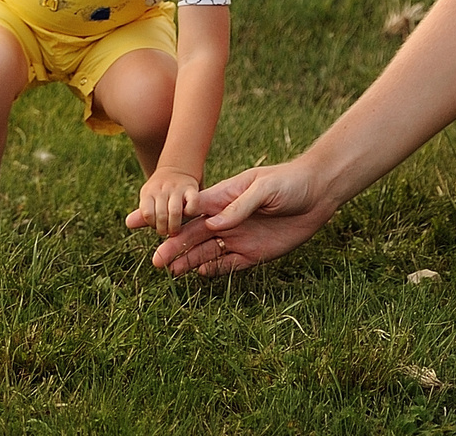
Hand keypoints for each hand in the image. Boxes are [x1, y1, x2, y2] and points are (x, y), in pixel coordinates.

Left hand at [129, 168, 201, 237]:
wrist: (177, 170)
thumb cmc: (160, 193)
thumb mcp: (148, 199)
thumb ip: (141, 214)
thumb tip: (128, 224)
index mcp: (149, 192)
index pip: (147, 214)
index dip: (152, 224)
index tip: (156, 226)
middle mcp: (162, 188)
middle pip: (161, 215)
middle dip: (164, 229)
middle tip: (166, 232)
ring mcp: (178, 188)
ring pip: (175, 212)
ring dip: (175, 226)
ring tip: (175, 230)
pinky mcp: (192, 189)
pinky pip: (192, 203)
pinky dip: (190, 212)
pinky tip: (188, 214)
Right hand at [149, 161, 340, 275]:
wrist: (320, 193)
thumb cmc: (290, 182)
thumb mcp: (264, 188)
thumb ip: (238, 205)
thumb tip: (212, 224)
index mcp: (224, 197)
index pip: (187, 208)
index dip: (163, 215)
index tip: (136, 221)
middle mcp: (227, 218)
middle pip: (193, 234)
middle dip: (172, 246)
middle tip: (155, 260)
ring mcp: (239, 235)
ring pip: (206, 251)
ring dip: (188, 260)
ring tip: (170, 271)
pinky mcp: (255, 252)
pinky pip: (229, 264)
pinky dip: (213, 269)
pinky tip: (199, 274)